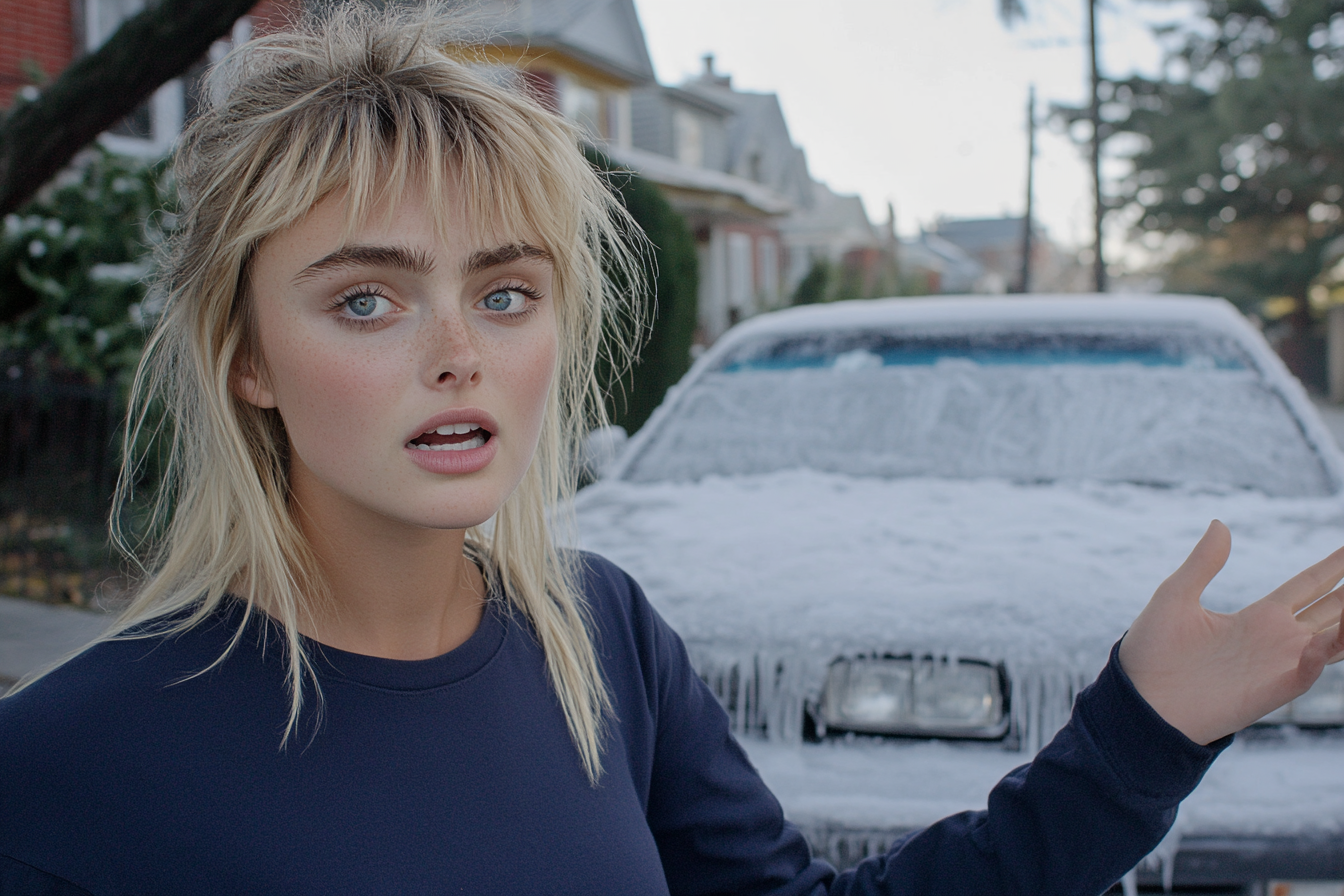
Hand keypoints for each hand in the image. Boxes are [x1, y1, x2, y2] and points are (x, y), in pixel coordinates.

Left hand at [1118, 520, 1343, 744]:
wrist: (1141, 701)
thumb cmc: (1152, 652)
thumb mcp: (1176, 597)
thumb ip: (1203, 563)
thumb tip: (1220, 524)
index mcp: (1258, 617)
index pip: (1308, 586)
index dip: (1333, 568)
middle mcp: (1277, 640)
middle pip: (1332, 610)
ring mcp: (1279, 666)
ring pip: (1334, 640)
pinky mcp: (1272, 691)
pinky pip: (1307, 672)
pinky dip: (1321, 656)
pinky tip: (1324, 640)